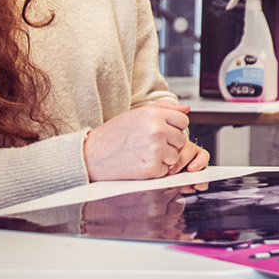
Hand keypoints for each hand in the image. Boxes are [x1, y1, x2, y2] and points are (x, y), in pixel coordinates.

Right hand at [82, 102, 204, 181]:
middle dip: (170, 143)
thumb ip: (164, 109)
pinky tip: (141, 163)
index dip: (173, 127)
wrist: (92, 156)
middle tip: (149, 144)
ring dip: (164, 157)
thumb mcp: (137, 114)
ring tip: (144, 153)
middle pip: (181, 139)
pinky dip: (156, 169)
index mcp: (154, 115)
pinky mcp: (152, 168)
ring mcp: (156, 150)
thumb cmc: (113, 135)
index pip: (183, 120)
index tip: (161, 131)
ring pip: (176, 155)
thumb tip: (186, 109)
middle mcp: (157, 131)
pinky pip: (166, 170)